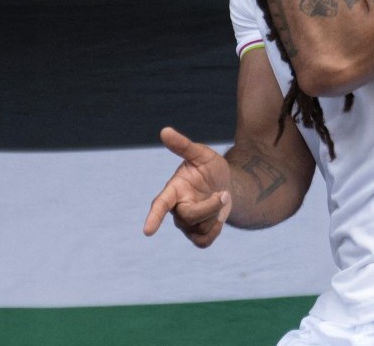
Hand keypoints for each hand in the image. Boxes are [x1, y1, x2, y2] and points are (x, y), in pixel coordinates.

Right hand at [143, 126, 233, 247]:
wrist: (226, 185)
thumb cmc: (210, 168)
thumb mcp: (202, 154)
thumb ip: (183, 145)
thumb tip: (165, 131)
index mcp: (174, 189)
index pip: (160, 204)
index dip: (154, 217)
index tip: (147, 231)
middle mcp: (176, 208)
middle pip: (188, 217)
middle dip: (210, 207)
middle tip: (223, 194)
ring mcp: (185, 223)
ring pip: (199, 229)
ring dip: (215, 215)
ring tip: (218, 201)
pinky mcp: (196, 234)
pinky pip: (203, 242)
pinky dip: (215, 231)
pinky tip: (218, 218)